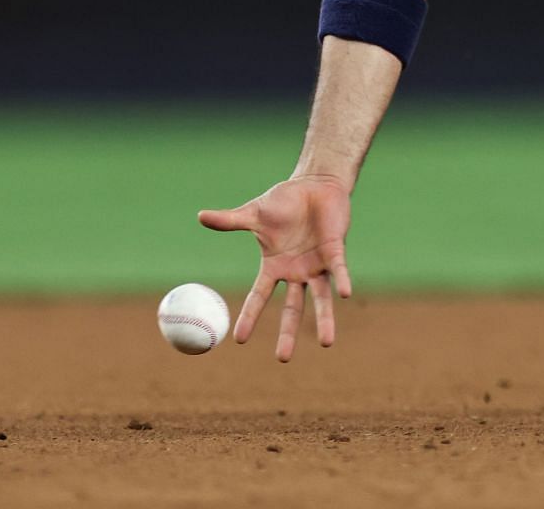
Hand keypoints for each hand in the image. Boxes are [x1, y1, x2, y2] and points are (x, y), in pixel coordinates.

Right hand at [197, 175, 353, 360]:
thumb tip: (200, 216)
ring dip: (324, 319)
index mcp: (274, 266)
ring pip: (320, 298)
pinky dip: (341, 281)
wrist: (314, 185)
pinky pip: (339, 270)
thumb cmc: (284, 201)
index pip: (259, 297)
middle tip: (282, 359)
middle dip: (287, 333)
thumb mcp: (255, 212)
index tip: (238, 339)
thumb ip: (231, 220)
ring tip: (327, 343)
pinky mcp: (336, 251)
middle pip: (291, 309)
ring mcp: (317, 265)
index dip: (249, 317)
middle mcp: (296, 272)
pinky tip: (344, 293)